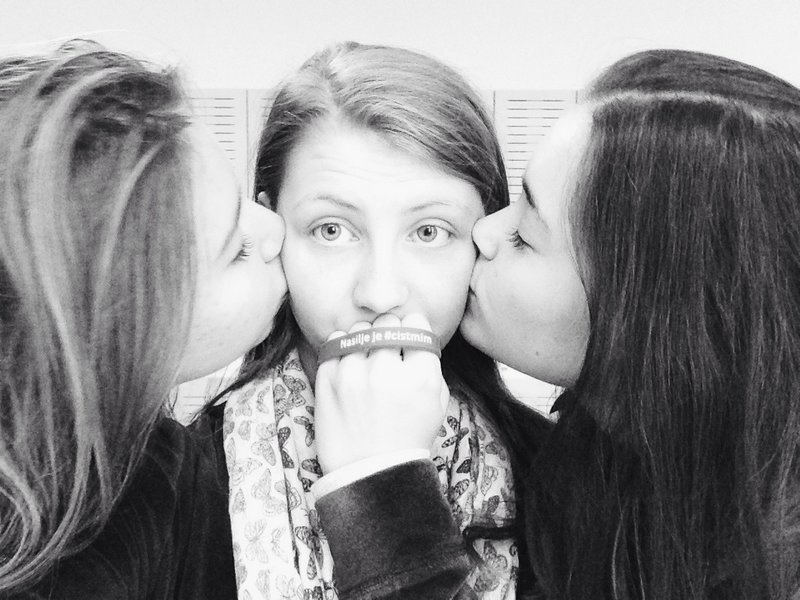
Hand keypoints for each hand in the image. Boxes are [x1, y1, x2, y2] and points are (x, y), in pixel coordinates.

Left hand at [315, 313, 448, 472]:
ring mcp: (353, 373)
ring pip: (361, 329)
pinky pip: (336, 341)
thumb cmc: (407, 437)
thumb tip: (414, 332)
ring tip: (368, 361)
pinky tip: (351, 365)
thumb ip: (429, 364)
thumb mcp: (437, 403)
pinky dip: (344, 348)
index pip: (416, 323)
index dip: (414, 330)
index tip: (409, 341)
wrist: (369, 473)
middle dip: (391, 333)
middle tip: (388, 352)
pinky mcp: (327, 378)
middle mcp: (387, 370)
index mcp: (420, 376)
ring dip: (366, 340)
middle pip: (389, 322)